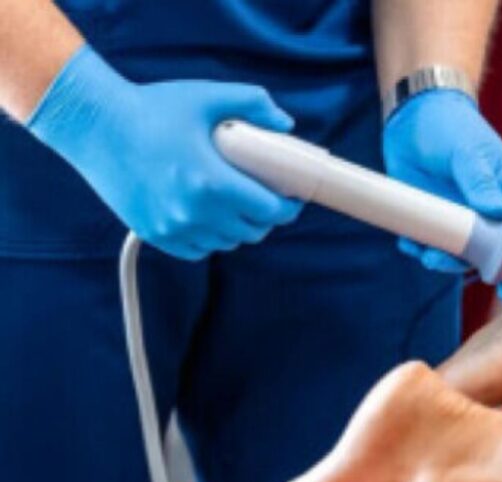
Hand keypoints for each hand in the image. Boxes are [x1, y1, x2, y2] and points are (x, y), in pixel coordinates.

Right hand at [28, 46, 301, 260]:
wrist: (94, 125)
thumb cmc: (151, 108)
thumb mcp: (207, 96)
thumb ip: (253, 103)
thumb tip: (285, 124)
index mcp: (212, 181)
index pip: (270, 211)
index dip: (289, 207)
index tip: (292, 198)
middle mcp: (192, 211)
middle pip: (253, 231)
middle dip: (266, 216)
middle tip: (266, 197)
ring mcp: (171, 226)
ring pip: (227, 243)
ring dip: (239, 227)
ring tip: (238, 204)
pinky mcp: (153, 233)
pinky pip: (198, 250)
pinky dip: (210, 238)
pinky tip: (211, 217)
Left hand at [383, 89, 501, 300]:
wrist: (415, 113)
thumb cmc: (453, 126)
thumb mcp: (470, 152)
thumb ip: (482, 183)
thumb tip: (497, 212)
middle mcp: (488, 212)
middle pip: (490, 254)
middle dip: (471, 267)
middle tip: (445, 264)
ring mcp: (460, 217)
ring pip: (459, 255)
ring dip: (442, 261)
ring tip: (424, 252)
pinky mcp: (434, 217)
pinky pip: (431, 244)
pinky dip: (420, 248)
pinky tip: (408, 241)